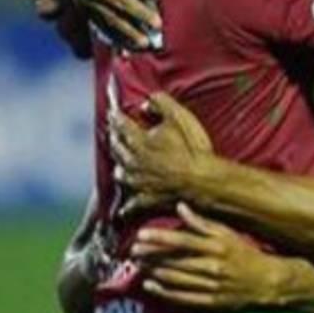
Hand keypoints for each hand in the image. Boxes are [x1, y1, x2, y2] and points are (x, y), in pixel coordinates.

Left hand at [110, 93, 213, 216]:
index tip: (112, 112)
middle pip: (117, 148)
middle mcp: (132, 161)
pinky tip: (122, 209)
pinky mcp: (146, 199)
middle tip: (113, 133)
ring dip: (118, 166)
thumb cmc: (192, 148)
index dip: (116, 117)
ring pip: (119, 173)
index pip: (121, 125)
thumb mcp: (180, 116)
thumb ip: (161, 103)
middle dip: (114, 138)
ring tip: (119, 163)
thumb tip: (145, 103)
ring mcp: (138, 181)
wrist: (202, 180)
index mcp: (139, 140)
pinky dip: (125, 206)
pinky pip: (130, 204)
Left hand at [132, 203, 285, 309]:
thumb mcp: (228, 234)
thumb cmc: (246, 254)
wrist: (268, 280)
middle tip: (133, 251)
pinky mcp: (210, 301)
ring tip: (139, 266)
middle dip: (151, 255)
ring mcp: (211, 285)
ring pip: (175, 278)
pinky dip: (164, 292)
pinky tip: (150, 285)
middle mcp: (213, 265)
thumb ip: (203, 222)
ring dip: (154, 272)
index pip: (183, 240)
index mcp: (217, 246)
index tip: (140, 235)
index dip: (159, 237)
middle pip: (175, 260)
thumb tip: (181, 206)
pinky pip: (182, 297)